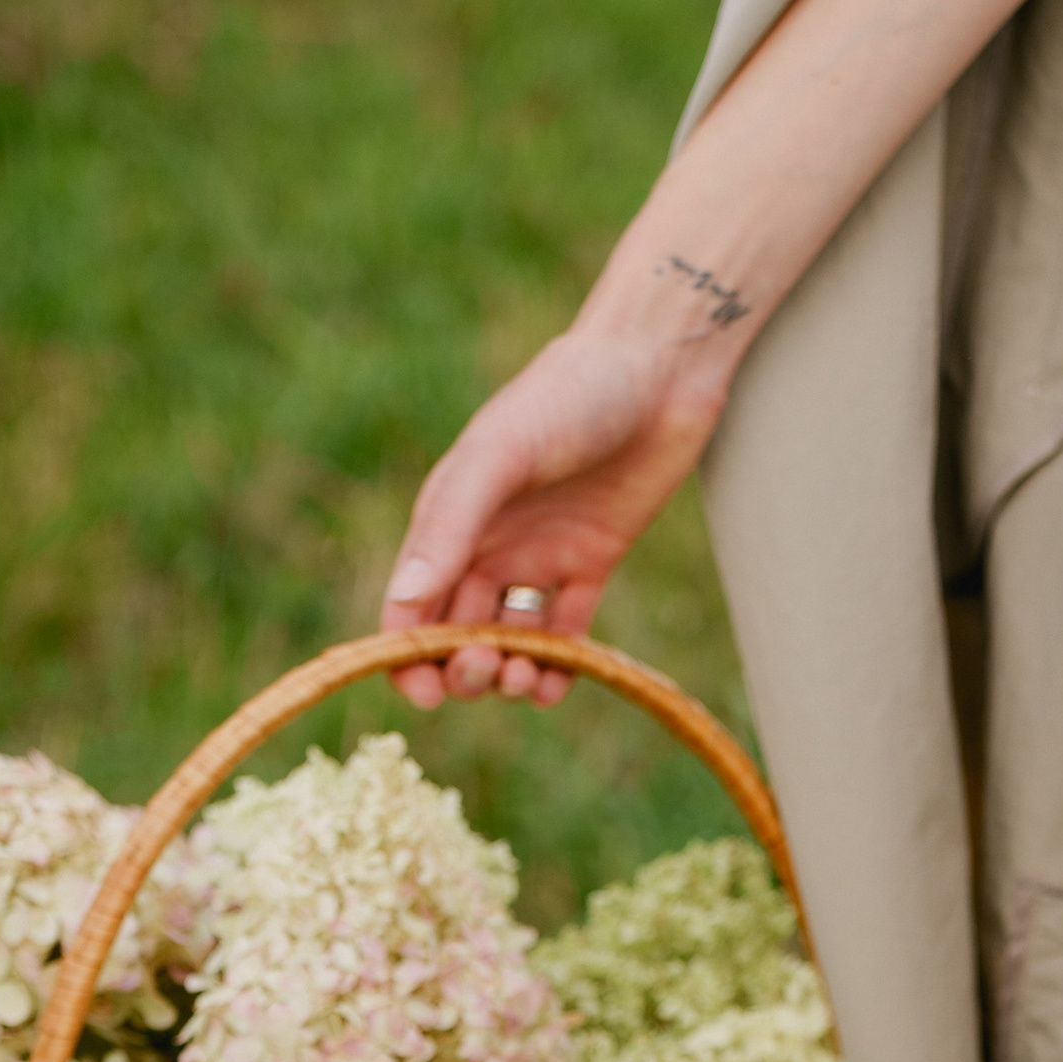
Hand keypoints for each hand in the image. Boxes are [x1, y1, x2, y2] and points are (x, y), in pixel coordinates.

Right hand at [380, 319, 731, 708]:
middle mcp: (487, 544)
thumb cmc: (567, 396)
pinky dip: (557, 669)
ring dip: (508, 673)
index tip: (424, 692)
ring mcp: (538, 557)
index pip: (410, 605)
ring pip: (507, 641)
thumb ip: (451, 527)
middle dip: (462, 668)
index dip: (408, 655)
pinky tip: (555, 683)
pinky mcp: (590, 564)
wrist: (658, 369)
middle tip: (490, 667)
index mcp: (449, 518)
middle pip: (456, 634)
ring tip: (526, 675)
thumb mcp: (500, 455)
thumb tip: (404, 603)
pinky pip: (565, 635)